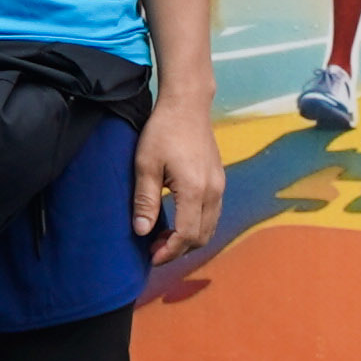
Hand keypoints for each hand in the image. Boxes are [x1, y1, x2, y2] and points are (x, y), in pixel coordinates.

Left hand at [132, 98, 229, 256]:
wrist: (188, 104)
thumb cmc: (163, 131)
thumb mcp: (146, 164)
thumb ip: (145, 200)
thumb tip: (141, 231)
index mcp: (195, 189)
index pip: (186, 235)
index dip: (169, 251)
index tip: (151, 256)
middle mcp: (213, 191)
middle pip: (202, 236)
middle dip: (179, 249)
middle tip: (154, 248)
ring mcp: (219, 186)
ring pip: (210, 227)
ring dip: (189, 239)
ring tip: (164, 237)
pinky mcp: (219, 180)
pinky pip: (213, 214)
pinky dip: (197, 225)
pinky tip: (178, 220)